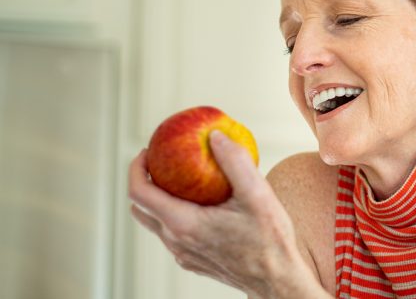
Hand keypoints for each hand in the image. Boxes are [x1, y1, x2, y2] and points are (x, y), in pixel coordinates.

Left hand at [128, 131, 321, 297]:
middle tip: (163, 161)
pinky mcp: (193, 261)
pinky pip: (173, 234)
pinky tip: (203, 203)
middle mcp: (176, 241)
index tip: (149, 150)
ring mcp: (183, 254)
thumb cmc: (269, 240)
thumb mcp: (257, 194)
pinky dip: (176, 214)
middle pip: (141, 208)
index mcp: (184, 223)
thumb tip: (216, 135)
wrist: (277, 281)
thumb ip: (235, 161)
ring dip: (161, 198)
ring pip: (156, 222)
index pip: (139, 193)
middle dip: (145, 180)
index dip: (136, 168)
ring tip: (183, 179)